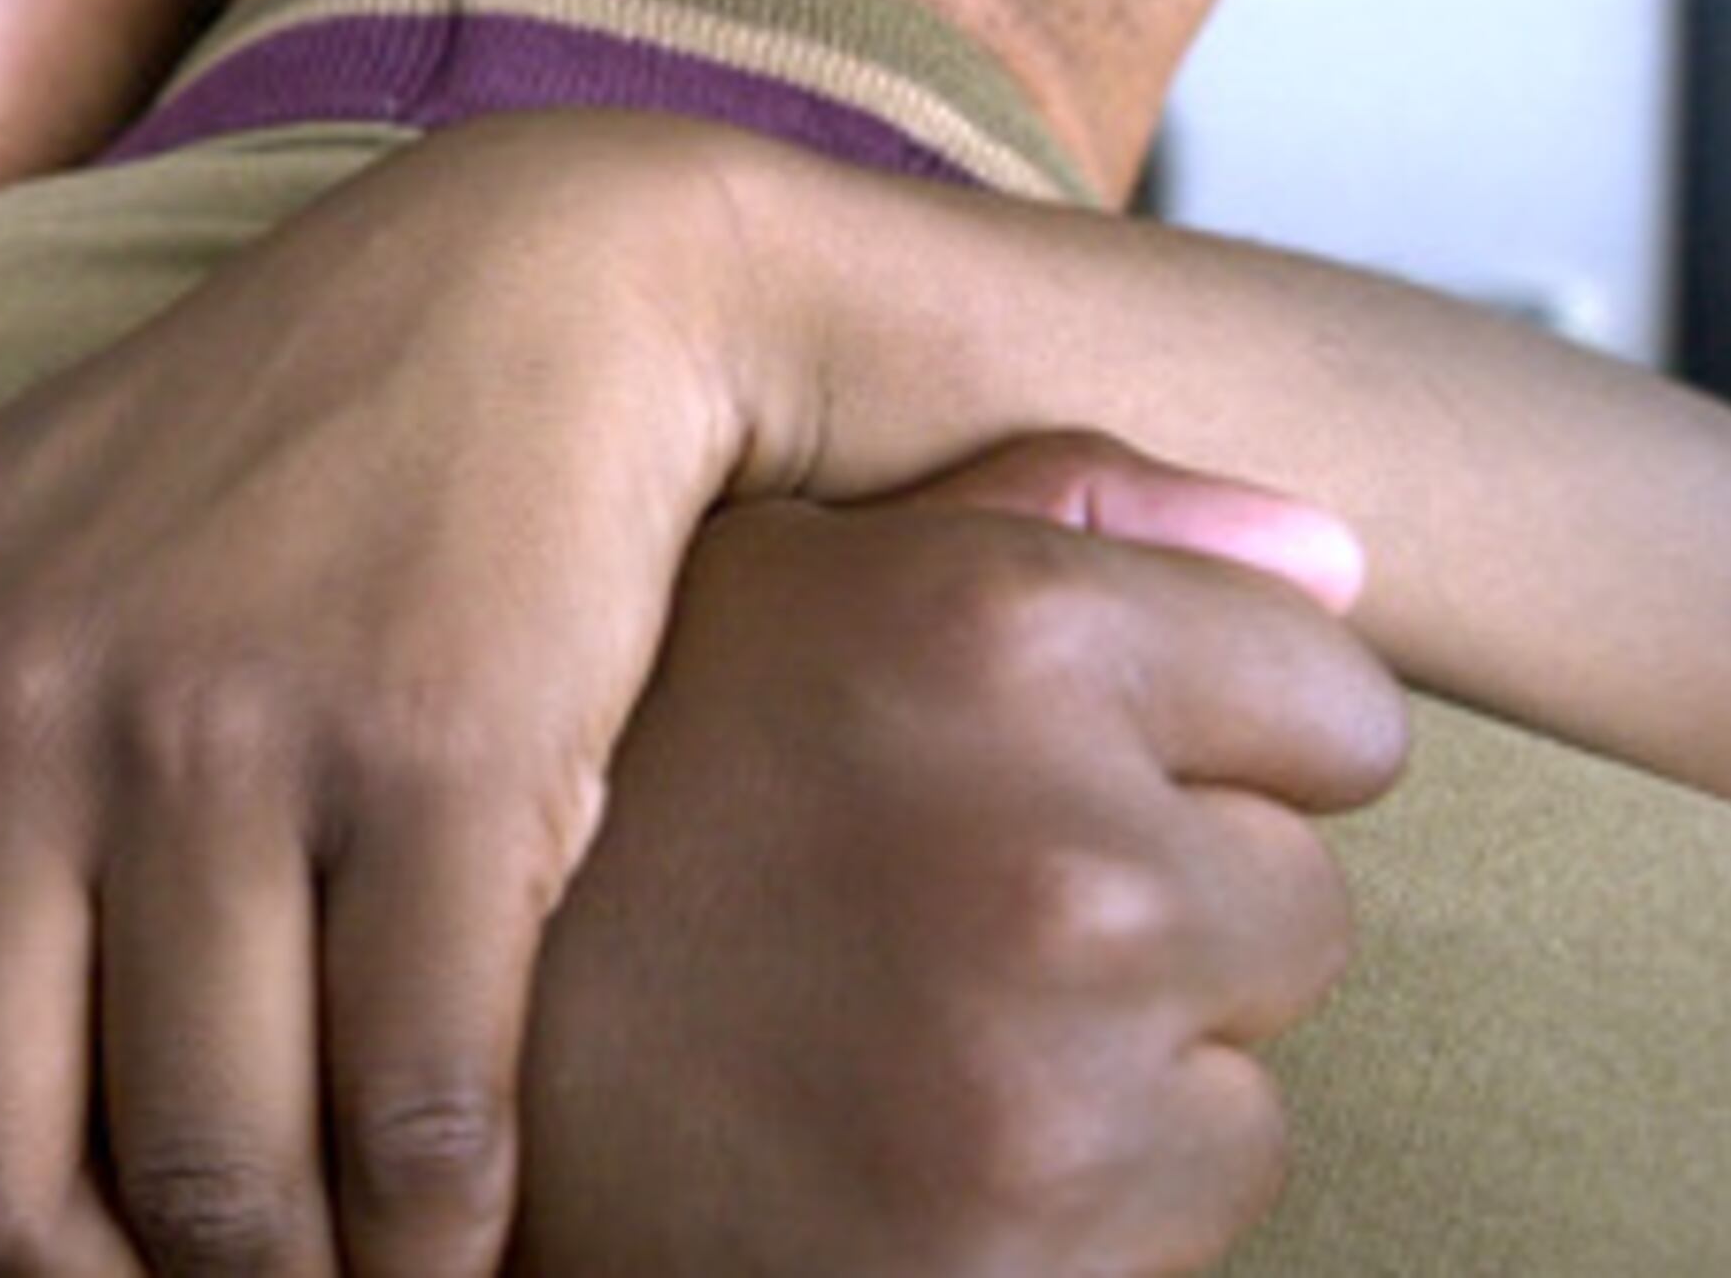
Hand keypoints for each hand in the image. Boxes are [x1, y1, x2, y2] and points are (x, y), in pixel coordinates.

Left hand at [0, 122, 791, 1273]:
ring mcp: (223, 733)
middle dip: (75, 1274)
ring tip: (316, 1260)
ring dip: (272, 1274)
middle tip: (160, 1264)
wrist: (540, 285)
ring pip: (209, 1179)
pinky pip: (414, 1120)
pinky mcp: (440, 767)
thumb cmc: (247, 416)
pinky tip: (453, 1222)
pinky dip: (437, 1232)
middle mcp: (17, 696)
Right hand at [514, 433, 1406, 1273]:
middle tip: (933, 913)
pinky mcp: (1036, 1252)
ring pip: (1249, 1068)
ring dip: (1123, 1061)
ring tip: (896, 1025)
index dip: (1208, 736)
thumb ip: (1046, 526)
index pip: (1332, 700)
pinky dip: (1084, 1198)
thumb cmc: (592, 806)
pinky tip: (902, 1138)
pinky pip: (1194, 1209)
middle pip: (1293, 892)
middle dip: (1156, 906)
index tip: (1063, 768)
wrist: (398, 1083)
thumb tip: (1329, 549)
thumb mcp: (772, 587)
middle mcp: (1056, 846)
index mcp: (995, 631)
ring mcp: (1052, 1074)